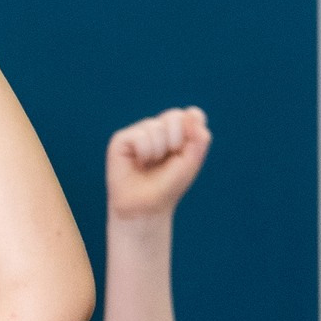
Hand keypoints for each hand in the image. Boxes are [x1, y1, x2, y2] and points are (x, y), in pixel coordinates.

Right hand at [104, 106, 212, 220]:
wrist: (146, 207)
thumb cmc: (168, 186)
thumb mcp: (191, 162)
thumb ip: (198, 137)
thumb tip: (190, 113)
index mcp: (178, 131)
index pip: (192, 114)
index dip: (193, 131)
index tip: (186, 152)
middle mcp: (158, 127)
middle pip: (175, 115)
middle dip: (176, 141)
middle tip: (168, 159)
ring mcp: (139, 131)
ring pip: (156, 127)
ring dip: (158, 152)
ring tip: (150, 165)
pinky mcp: (122, 139)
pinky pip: (140, 136)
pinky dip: (144, 153)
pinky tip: (139, 163)